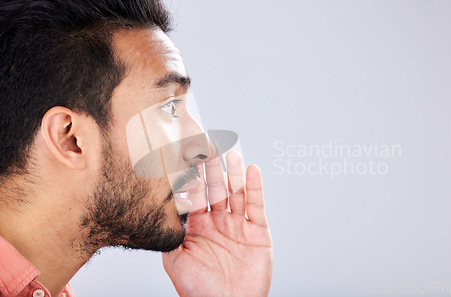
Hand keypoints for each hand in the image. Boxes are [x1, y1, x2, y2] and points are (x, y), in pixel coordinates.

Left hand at [162, 151, 272, 296]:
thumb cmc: (198, 289)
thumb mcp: (175, 260)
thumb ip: (169, 233)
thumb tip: (161, 207)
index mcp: (198, 226)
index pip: (195, 194)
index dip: (193, 176)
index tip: (187, 155)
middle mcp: (218, 222)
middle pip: (216, 189)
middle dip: (213, 169)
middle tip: (209, 147)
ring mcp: (238, 225)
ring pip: (237, 193)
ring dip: (234, 174)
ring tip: (232, 155)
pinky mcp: (258, 232)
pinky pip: (257, 206)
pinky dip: (255, 188)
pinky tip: (252, 171)